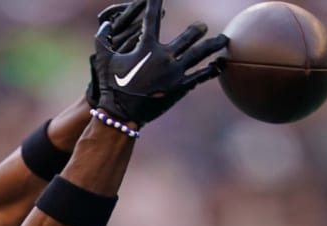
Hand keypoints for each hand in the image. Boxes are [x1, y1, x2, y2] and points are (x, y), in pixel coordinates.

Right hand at [89, 0, 227, 125]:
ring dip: (213, 45)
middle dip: (196, 30)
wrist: (121, 113)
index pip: (152, 17)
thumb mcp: (102, 58)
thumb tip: (104, 24)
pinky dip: (212, 70)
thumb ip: (103, 38)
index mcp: (146, 47)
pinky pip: (200, 76)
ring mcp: (175, 73)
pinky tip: (220, 64)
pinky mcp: (180, 88)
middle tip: (202, 26)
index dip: (155, 2)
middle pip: (187, 37)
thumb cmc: (111, 85)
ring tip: (223, 39)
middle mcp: (164, 57)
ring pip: (199, 55)